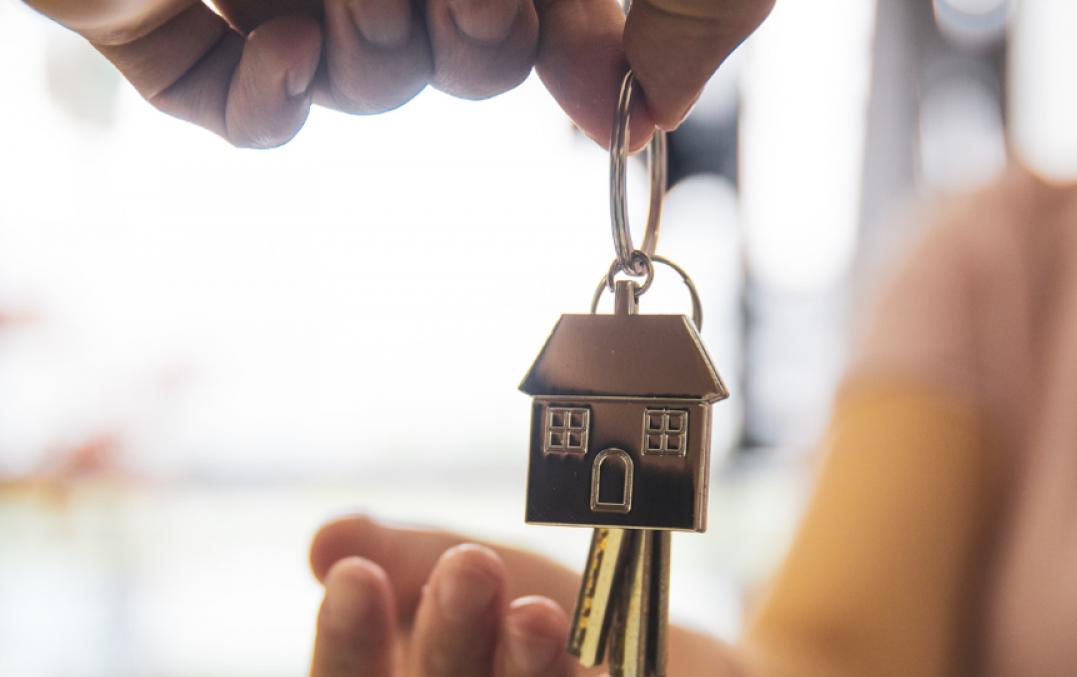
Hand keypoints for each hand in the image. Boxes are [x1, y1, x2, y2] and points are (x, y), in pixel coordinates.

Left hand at [23, 0, 773, 147]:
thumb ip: (692, 5)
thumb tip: (638, 124)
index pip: (559, 33)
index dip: (586, 73)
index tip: (605, 105)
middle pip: (471, 67)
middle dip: (482, 48)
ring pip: (372, 87)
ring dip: (382, 61)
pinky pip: (244, 116)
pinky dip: (274, 111)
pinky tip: (290, 49)